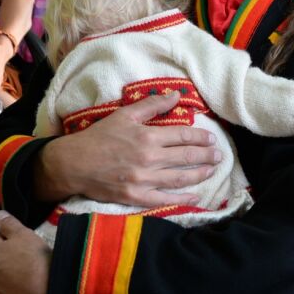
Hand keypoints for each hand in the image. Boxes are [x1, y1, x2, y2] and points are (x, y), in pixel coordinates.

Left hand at [0, 211, 50, 293]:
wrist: (47, 289)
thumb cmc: (34, 258)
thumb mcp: (23, 233)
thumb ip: (8, 224)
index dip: (12, 242)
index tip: (25, 245)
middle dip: (7, 260)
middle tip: (27, 258)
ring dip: (7, 278)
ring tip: (25, 274)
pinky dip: (14, 293)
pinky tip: (27, 289)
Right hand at [36, 92, 218, 205]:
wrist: (74, 164)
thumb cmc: (99, 137)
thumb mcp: (125, 115)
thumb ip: (153, 105)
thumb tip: (177, 95)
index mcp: (147, 137)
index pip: (183, 136)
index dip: (200, 138)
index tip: (211, 139)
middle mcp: (149, 159)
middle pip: (186, 157)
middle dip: (206, 156)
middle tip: (219, 155)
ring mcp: (143, 181)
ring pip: (180, 178)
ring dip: (200, 174)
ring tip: (212, 170)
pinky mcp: (136, 197)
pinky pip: (164, 199)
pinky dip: (182, 198)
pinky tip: (195, 195)